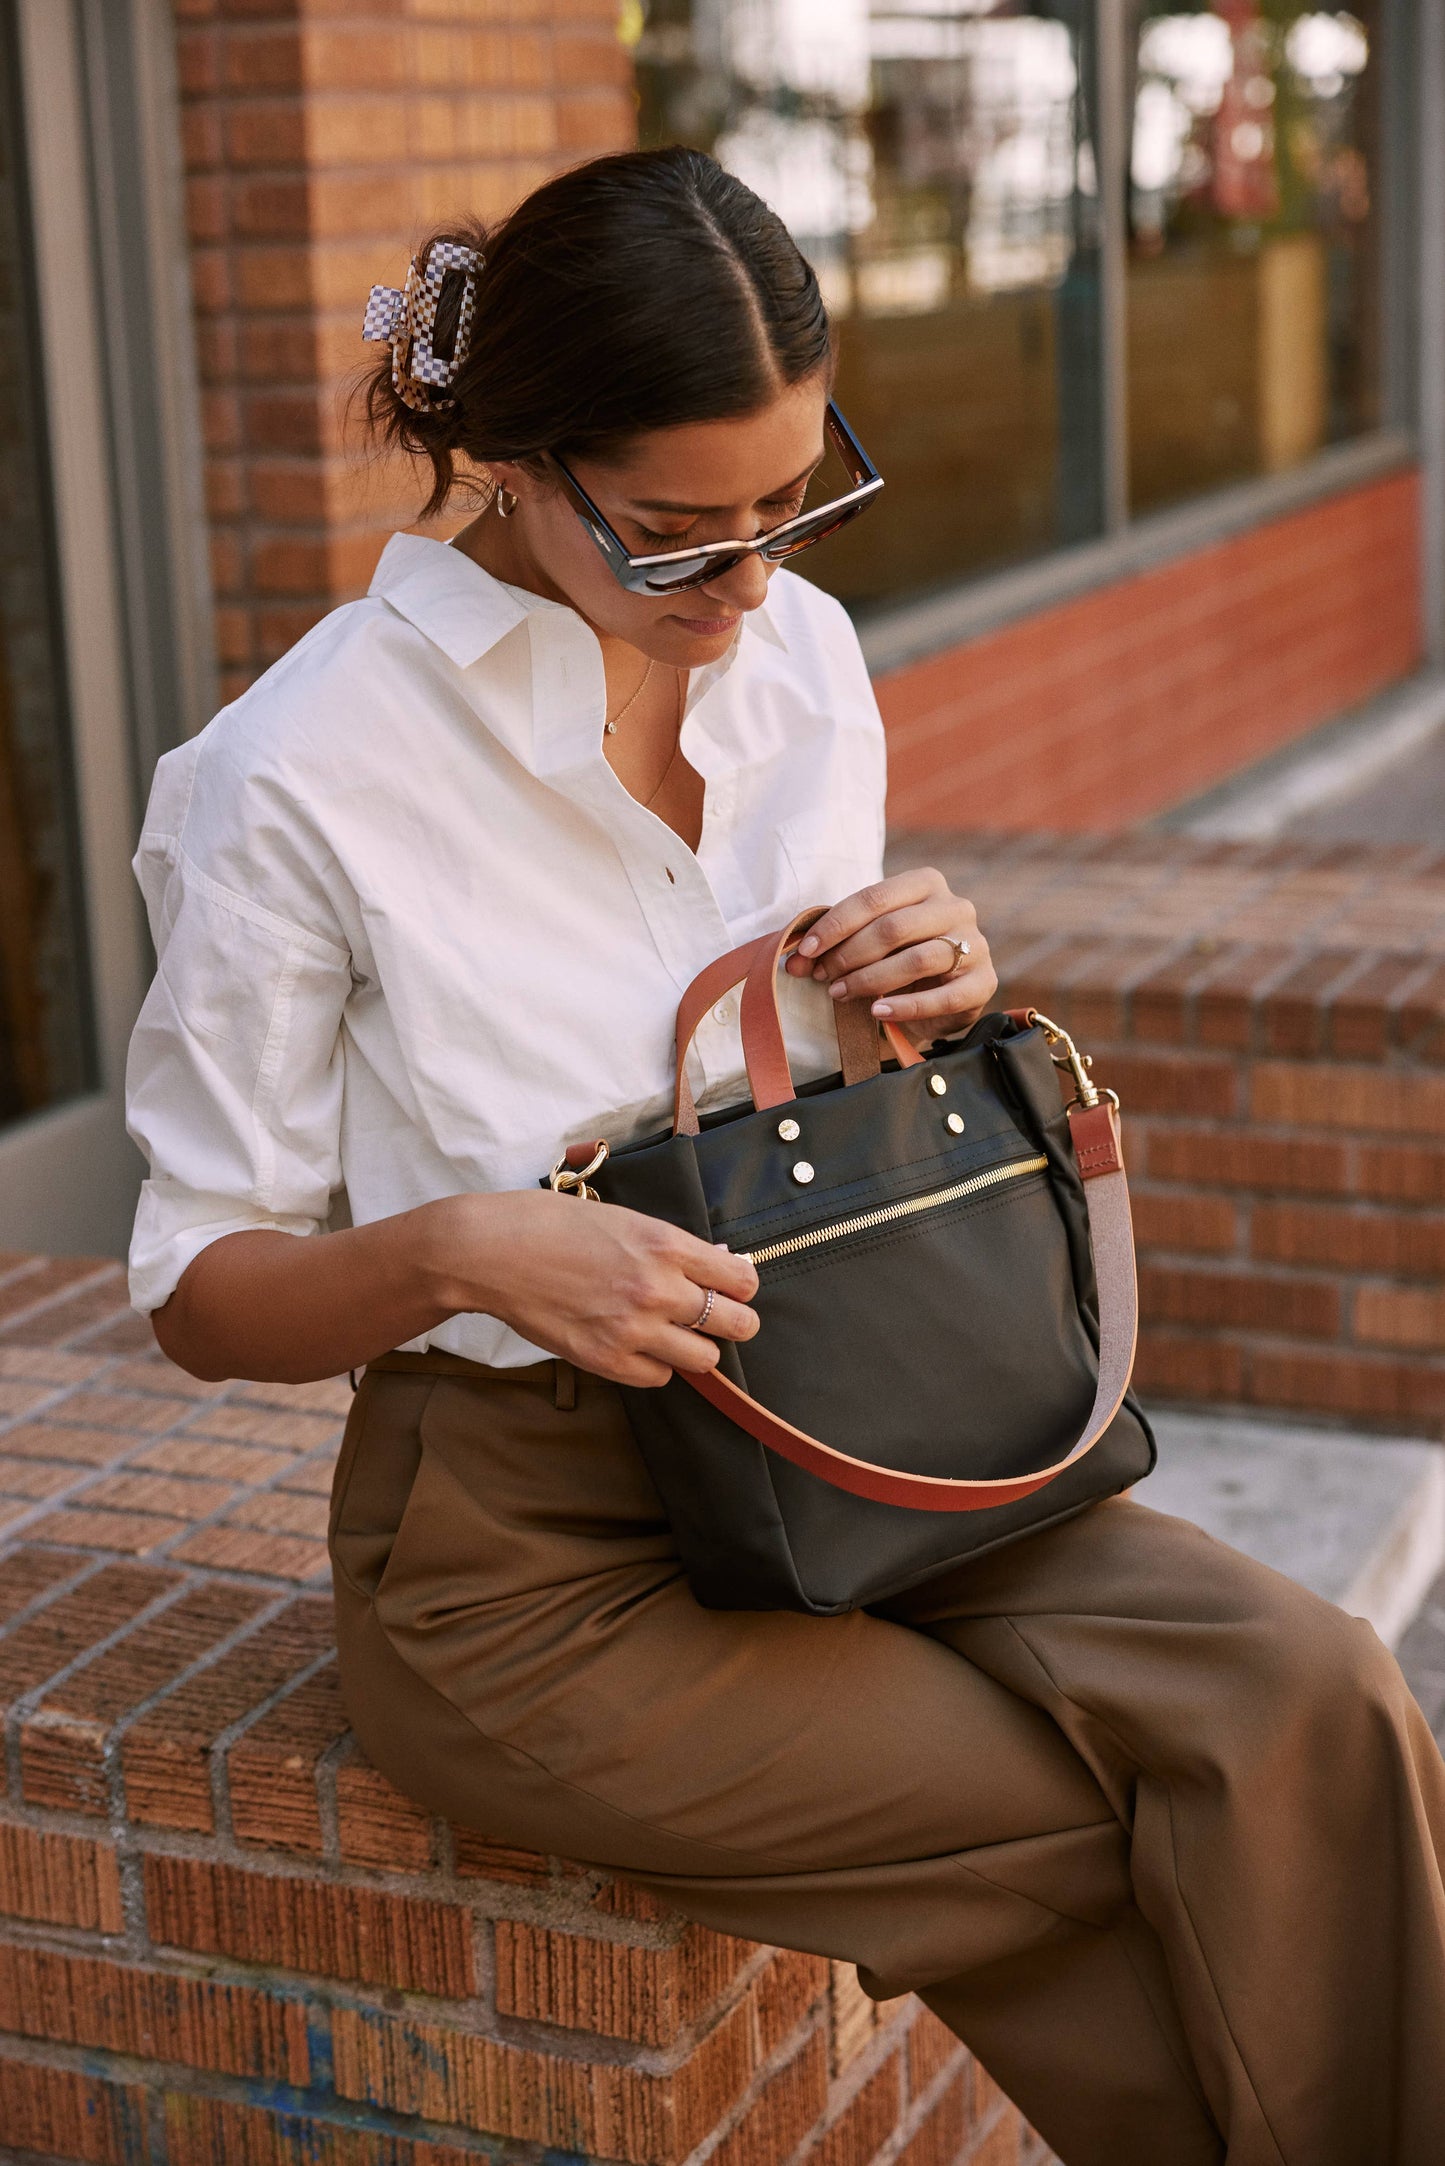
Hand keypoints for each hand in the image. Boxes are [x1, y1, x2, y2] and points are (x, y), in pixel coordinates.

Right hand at [429, 1190, 759, 1388]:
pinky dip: (657, 1365)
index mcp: (665, 1244)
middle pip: (735, 1323)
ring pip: (704, 1359)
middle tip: (721, 1319)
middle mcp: (657, 1289)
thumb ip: (670, 1245)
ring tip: (675, 1333)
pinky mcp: (606, 1360)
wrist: (491, 1252)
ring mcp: (633, 1329)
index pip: (740, 1277)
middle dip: (734, 1321)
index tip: (732, 1287)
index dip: (741, 1285)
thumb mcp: (621, 1217)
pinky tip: (640, 1345)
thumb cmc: (550, 1224)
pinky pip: (660, 1378)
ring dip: (696, 1347)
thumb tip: (715, 1260)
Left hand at [783, 866, 997, 1042]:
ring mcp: (975, 944)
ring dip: (871, 979)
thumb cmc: (899, 958)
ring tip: (841, 994)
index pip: (875, 897)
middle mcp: (956, 907)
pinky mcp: (983, 982)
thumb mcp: (868, 942)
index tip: (805, 951)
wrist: (942, 996)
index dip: (835, 924)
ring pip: (918, 959)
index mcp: (926, 884)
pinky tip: (877, 1013)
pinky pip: (944, 997)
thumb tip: (792, 963)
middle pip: (894, 927)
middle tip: (822, 977)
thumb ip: (834, 945)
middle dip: (849, 954)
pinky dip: (905, 1007)